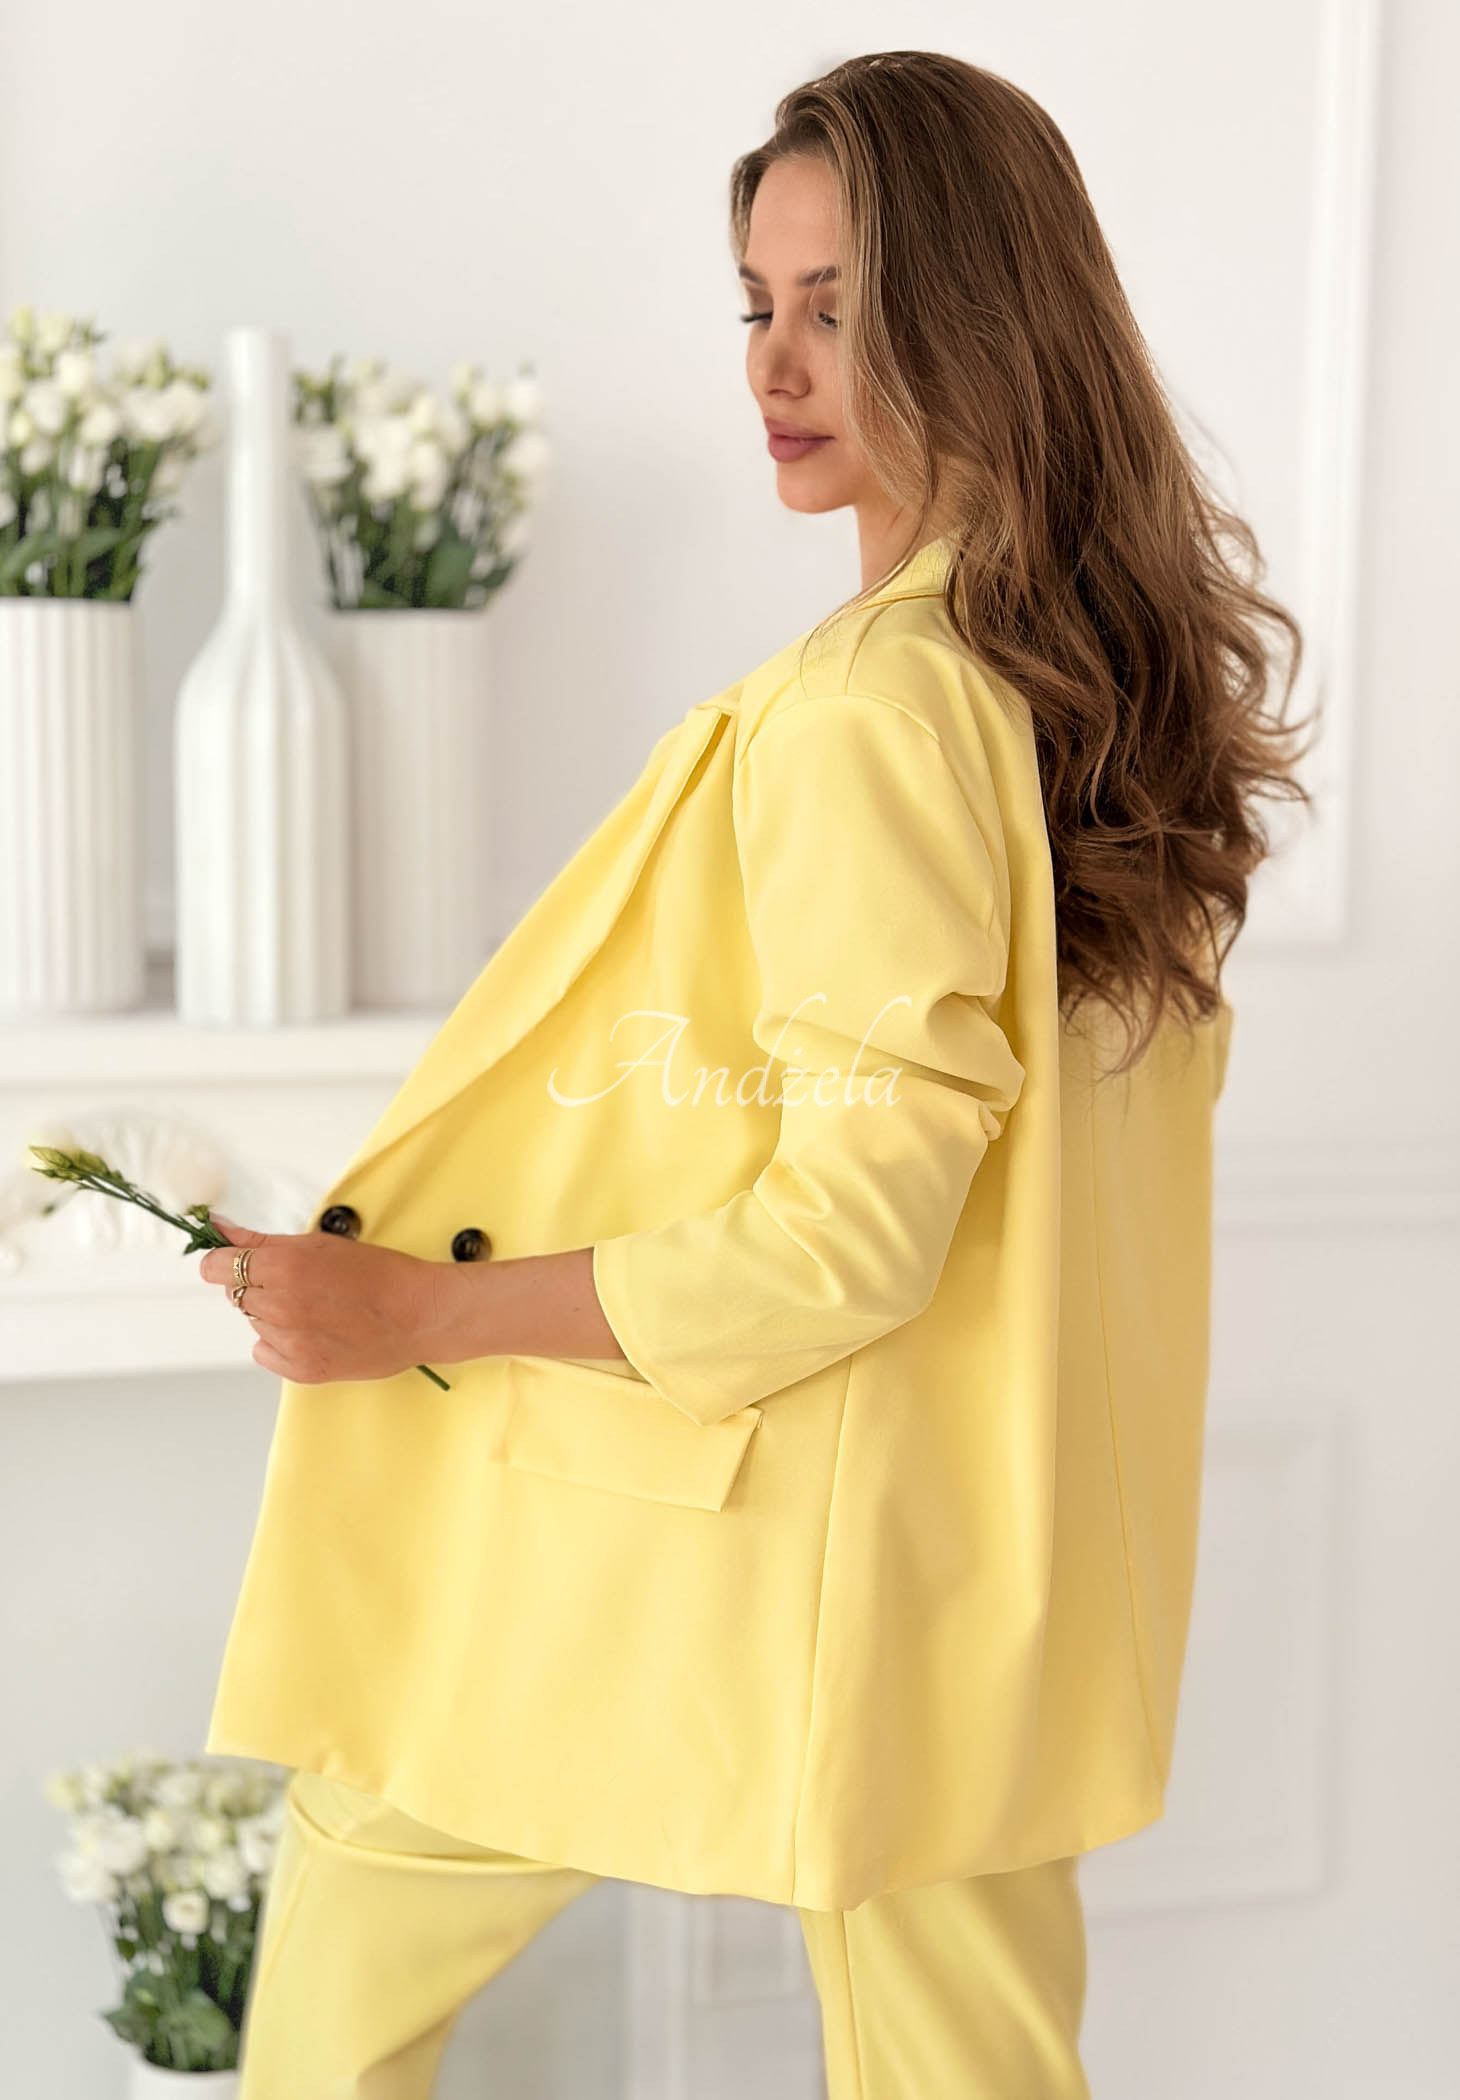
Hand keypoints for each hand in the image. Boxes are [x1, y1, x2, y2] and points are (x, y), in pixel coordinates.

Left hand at [197, 1214, 448, 1384]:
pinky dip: (281, 1342)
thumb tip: (220, 1229)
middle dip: (258, 1285)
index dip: (224, 1260)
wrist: (420, 1315)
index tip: (234, 1260)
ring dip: (274, 1313)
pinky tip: (313, 1330)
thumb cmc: (380, 1273)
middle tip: (298, 1281)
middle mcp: (279, 1308)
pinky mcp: (301, 1370)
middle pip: (237, 1294)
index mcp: (282, 1269)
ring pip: (255, 1322)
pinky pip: (266, 1352)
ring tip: (316, 1307)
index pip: (216, 1267)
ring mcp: (289, 1343)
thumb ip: (261, 1240)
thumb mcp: (319, 1244)